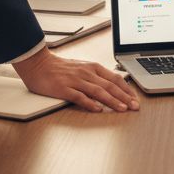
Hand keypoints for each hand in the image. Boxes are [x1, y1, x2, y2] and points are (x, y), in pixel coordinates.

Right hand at [13, 47, 138, 112]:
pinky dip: (90, 103)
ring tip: (122, 109)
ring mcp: (76, 81)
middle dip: (124, 97)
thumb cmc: (60, 68)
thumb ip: (96, 76)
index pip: (115, 78)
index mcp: (93, 67)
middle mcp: (87, 73)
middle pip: (110, 85)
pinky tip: (98, 109)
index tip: (135, 99)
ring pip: (98, 91)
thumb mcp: (82, 68)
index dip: (127, 89)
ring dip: (112, 101)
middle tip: (134, 107)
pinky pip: (80, 97)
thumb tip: (112, 86)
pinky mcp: (64, 89)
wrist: (39, 64)